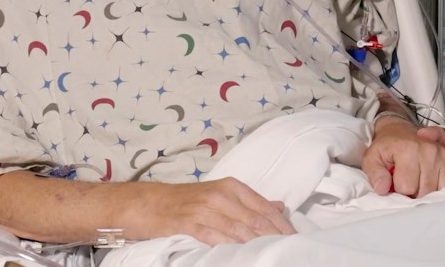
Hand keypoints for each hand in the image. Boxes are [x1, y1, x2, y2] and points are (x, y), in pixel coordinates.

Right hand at [128, 177, 295, 245]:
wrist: (150, 203)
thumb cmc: (187, 200)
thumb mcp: (221, 194)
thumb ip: (250, 201)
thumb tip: (279, 206)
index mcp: (232, 187)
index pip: (264, 207)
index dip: (281, 224)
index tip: (294, 238)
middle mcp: (221, 195)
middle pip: (255, 220)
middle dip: (273, 236)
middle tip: (288, 249)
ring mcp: (205, 209)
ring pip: (238, 230)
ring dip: (256, 244)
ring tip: (270, 254)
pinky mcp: (189, 223)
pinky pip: (214, 237)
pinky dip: (229, 247)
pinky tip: (240, 256)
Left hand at [361, 116, 444, 196]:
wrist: (399, 129)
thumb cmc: (386, 146)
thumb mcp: (372, 158)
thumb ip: (375, 174)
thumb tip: (382, 189)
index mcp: (407, 150)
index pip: (406, 187)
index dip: (398, 189)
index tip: (394, 181)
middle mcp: (428, 152)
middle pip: (423, 191)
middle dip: (412, 193)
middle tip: (404, 181)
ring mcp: (442, 155)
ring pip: (436, 190)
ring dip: (425, 191)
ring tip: (415, 179)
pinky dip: (436, 187)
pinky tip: (426, 180)